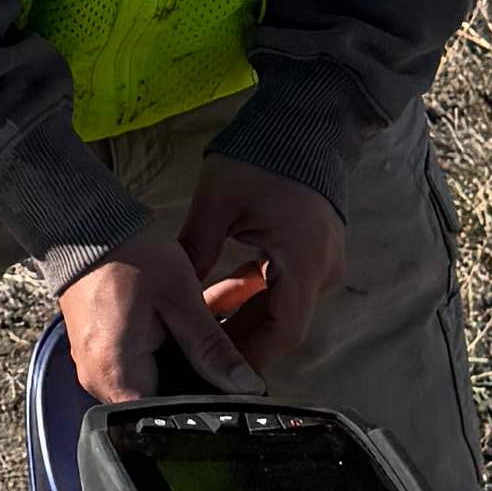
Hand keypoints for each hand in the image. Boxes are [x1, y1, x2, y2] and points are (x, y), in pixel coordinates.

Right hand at [55, 230, 259, 409]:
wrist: (84, 228)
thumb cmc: (128, 256)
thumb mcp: (181, 299)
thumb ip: (212, 348)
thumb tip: (245, 386)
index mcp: (117, 374)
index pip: (169, 417)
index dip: (204, 405)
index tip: (229, 386)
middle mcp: (99, 380)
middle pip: (159, 405)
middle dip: (194, 383)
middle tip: (218, 354)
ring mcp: (95, 368)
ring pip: (150, 387)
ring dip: (179, 368)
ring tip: (195, 336)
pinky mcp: (98, 355)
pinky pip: (136, 370)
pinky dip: (161, 357)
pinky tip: (175, 332)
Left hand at [174, 156, 346, 377]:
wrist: (305, 118)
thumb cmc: (263, 154)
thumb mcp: (218, 201)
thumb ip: (195, 250)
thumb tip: (169, 291)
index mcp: (303, 260)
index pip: (282, 332)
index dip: (248, 356)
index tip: (214, 372)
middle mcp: (321, 268)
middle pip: (281, 325)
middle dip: (240, 341)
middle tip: (197, 356)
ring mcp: (321, 260)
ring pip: (281, 307)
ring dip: (245, 317)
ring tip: (201, 328)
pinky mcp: (313, 250)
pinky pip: (284, 286)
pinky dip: (255, 295)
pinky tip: (221, 299)